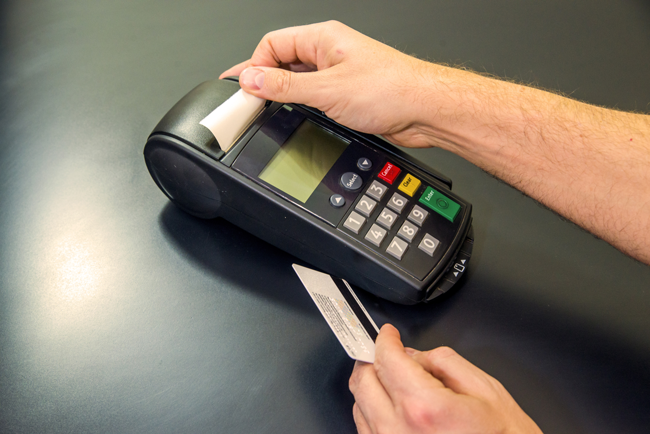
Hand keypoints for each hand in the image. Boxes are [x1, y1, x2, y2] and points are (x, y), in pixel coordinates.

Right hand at [219, 21, 442, 147]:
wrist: (424, 110)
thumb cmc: (390, 89)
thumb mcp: (328, 90)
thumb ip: (286, 87)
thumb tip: (253, 80)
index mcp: (323, 38)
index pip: (273, 44)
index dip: (254, 66)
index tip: (244, 89)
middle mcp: (329, 52)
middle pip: (282, 62)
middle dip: (264, 81)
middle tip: (246, 101)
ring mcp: (337, 73)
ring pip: (297, 81)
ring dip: (282, 94)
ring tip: (265, 109)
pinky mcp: (345, 93)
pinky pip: (313, 95)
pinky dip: (299, 105)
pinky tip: (294, 115)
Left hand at [348, 324, 542, 433]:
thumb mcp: (484, 389)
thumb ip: (443, 362)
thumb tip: (415, 355)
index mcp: (424, 407)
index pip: (387, 359)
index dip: (385, 339)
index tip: (388, 334)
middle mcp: (400, 430)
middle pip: (363, 381)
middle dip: (373, 359)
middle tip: (386, 352)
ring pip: (360, 405)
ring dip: (371, 386)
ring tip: (392, 380)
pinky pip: (366, 429)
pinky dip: (373, 411)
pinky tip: (392, 406)